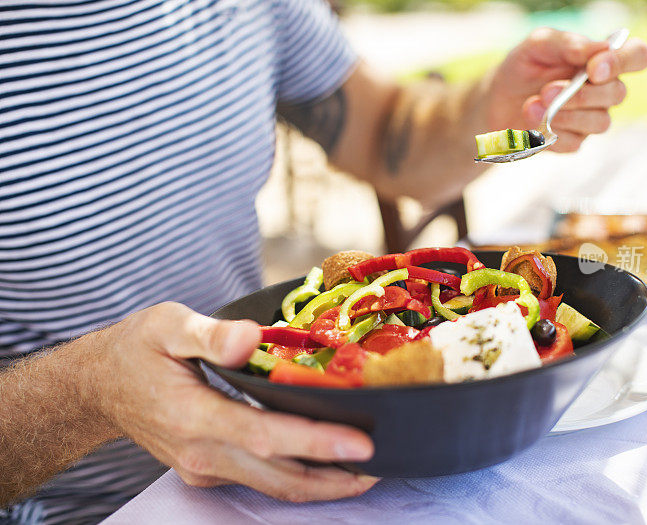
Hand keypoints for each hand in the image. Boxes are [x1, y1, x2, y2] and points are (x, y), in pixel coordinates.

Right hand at [88, 302, 377, 501]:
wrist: (98, 386)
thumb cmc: (136, 349)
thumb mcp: (166, 324)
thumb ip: (209, 334)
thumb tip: (251, 339)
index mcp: (193, 415)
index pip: (265, 437)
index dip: (316, 442)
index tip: (362, 445)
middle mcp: (201, 452)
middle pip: (279, 477)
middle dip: (335, 478)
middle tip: (382, 467)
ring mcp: (203, 467)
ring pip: (272, 487)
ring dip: (321, 485)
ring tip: (365, 472)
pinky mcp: (206, 470)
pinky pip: (259, 481)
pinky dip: (296, 477)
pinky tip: (324, 461)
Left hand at [486, 27, 646, 151]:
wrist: (496, 99)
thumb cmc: (524, 66)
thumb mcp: (538, 45)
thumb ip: (567, 43)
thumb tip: (597, 50)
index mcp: (601, 60)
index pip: (638, 56)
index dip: (624, 62)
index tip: (594, 69)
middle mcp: (604, 90)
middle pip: (618, 94)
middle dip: (581, 94)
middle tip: (546, 90)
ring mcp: (591, 118)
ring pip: (601, 123)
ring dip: (566, 115)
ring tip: (531, 106)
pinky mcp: (573, 141)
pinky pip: (575, 143)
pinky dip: (552, 134)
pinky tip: (532, 124)